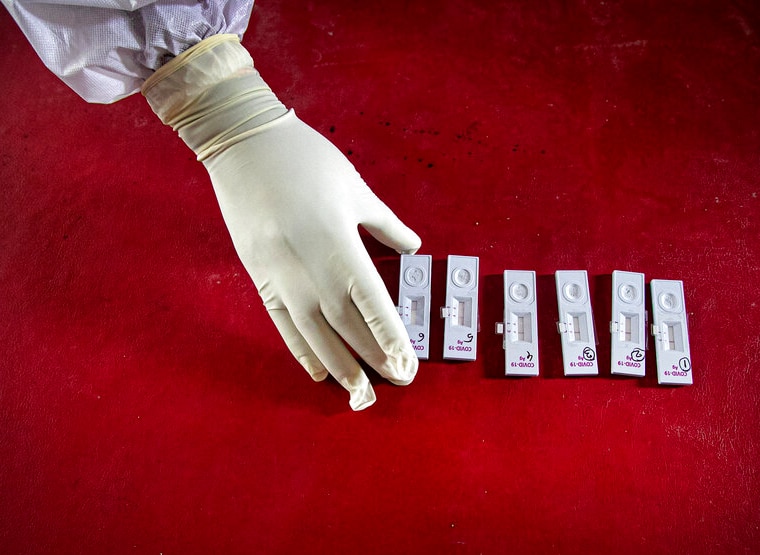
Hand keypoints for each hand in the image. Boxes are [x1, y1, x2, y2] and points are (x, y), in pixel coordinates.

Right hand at [142, 35, 420, 409]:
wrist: (241, 144)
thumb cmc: (306, 159)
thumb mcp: (355, 188)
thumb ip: (385, 224)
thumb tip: (413, 248)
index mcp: (336, 242)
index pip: (369, 300)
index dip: (389, 334)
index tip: (406, 361)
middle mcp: (307, 266)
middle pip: (344, 323)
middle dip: (372, 355)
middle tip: (398, 380)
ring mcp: (278, 274)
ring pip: (312, 331)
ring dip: (339, 364)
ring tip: (360, 391)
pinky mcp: (258, 275)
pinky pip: (282, 321)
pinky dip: (300, 348)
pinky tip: (316, 370)